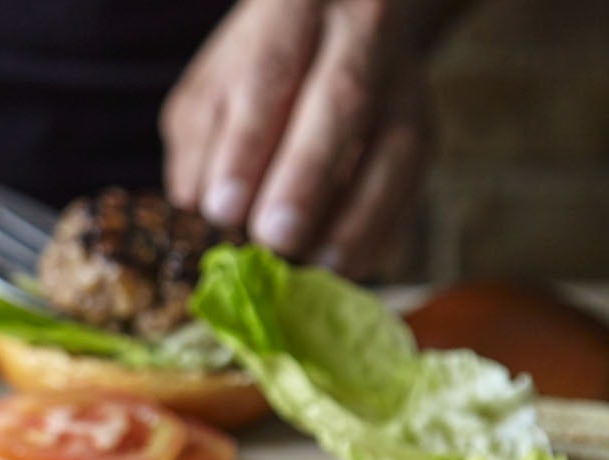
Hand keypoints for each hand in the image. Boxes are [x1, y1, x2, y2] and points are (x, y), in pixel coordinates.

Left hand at [162, 0, 439, 276]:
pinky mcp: (429, 126)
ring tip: (317, 267)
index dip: (246, 147)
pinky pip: (415, 182)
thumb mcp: (212, 88)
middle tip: (273, 238)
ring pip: (394, 147)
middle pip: (341, 105)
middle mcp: (360, 36)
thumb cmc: (259, 67)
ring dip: (356, 216)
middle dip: (306, 179)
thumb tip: (197, 208)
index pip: (270, 78)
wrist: (341, 23)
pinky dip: (385, 230)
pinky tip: (353, 268)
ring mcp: (403, 83)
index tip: (222, 209)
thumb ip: (200, 142)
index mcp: (292, 14)